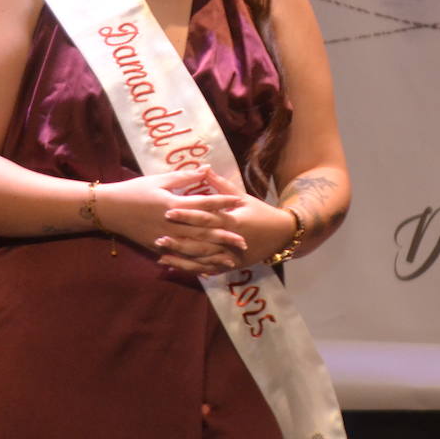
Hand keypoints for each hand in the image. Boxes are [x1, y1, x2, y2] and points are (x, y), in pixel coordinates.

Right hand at [94, 167, 246, 273]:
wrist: (110, 209)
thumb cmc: (135, 190)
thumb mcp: (159, 180)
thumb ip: (184, 176)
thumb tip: (206, 168)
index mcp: (173, 203)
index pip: (204, 203)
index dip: (223, 202)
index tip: (240, 202)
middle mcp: (172, 223)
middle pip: (203, 232)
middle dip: (225, 236)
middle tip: (244, 241)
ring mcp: (165, 238)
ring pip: (194, 249)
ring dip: (214, 254)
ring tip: (231, 259)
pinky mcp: (158, 248)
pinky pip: (180, 259)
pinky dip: (195, 264)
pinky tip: (207, 268)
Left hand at [161, 168, 298, 269]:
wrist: (281, 236)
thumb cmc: (261, 212)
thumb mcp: (243, 197)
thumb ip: (221, 185)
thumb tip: (204, 168)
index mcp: (233, 221)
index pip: (207, 218)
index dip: (187, 215)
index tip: (168, 211)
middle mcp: (230, 241)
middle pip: (201, 242)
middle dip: (179, 241)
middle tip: (158, 237)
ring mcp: (231, 257)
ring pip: (202, 260)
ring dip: (181, 259)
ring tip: (161, 256)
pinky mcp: (231, 267)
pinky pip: (208, 269)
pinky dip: (192, 269)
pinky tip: (176, 268)